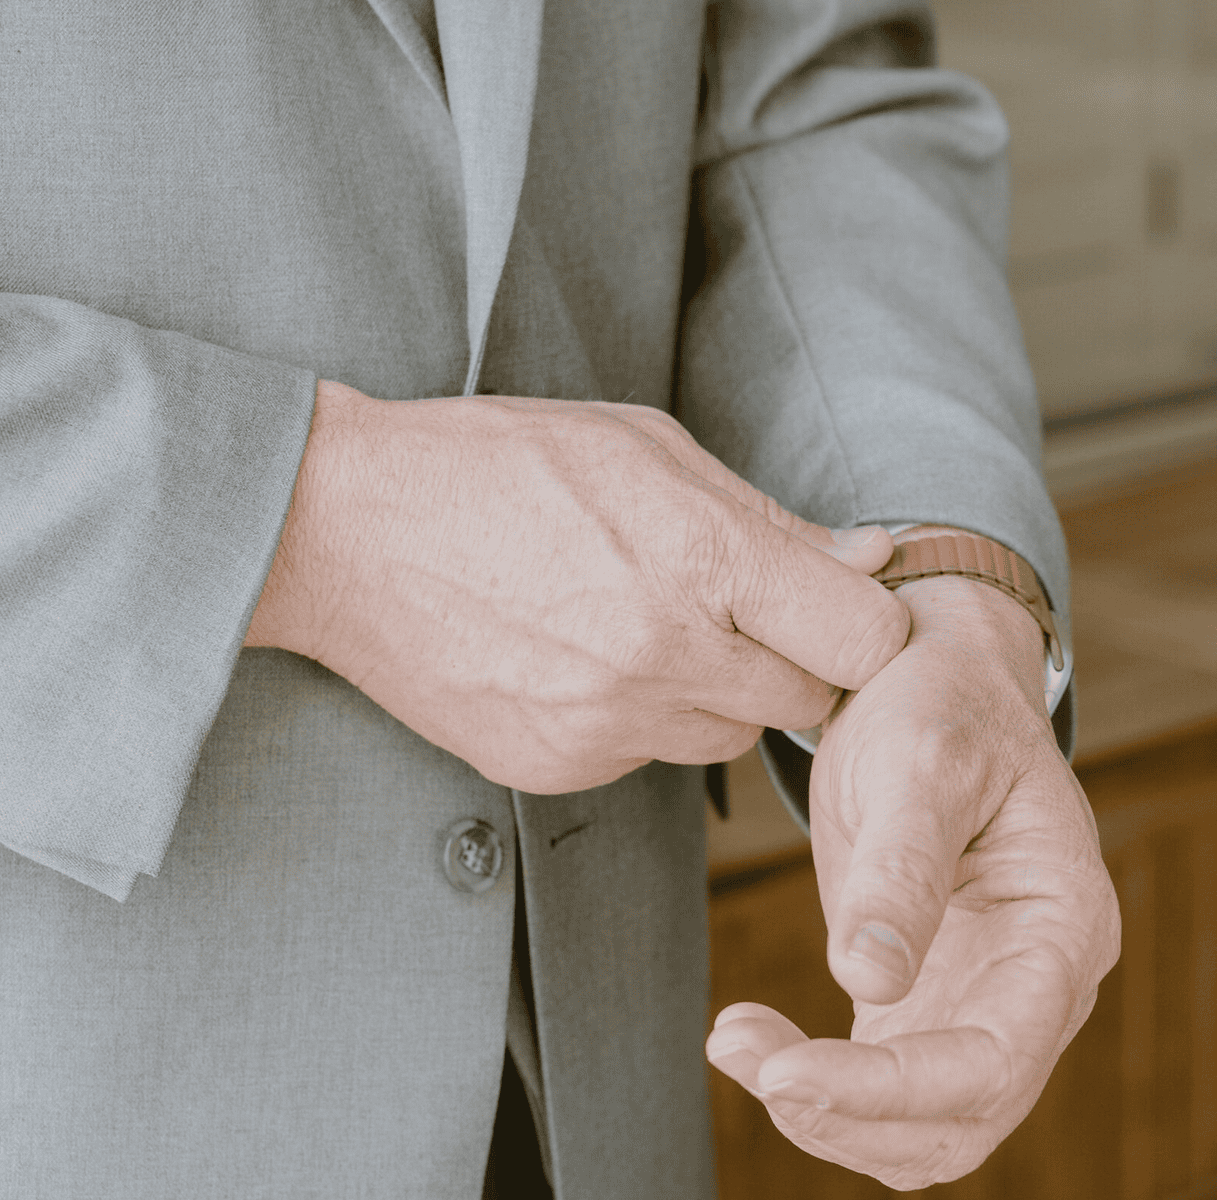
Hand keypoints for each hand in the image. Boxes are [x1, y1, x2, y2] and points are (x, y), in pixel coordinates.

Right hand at [246, 380, 908, 792]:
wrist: (344, 529)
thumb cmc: (505, 465)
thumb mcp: (650, 450)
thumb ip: (771, 520)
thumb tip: (872, 560)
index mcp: (703, 556)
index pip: (864, 638)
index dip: (862, 624)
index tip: (834, 605)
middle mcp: (666, 651)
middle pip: (808, 699)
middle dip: (793, 658)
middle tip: (731, 608)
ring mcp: (608, 720)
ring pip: (730, 736)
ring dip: (716, 692)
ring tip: (643, 624)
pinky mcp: (559, 767)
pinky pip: (649, 756)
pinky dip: (640, 716)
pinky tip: (582, 657)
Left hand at [706, 558, 1120, 1188]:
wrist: (933, 678)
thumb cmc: (940, 704)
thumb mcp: (920, 762)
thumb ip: (901, 869)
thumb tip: (868, 984)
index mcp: (1066, 926)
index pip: (997, 1055)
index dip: (895, 1089)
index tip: (785, 1073)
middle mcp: (1043, 983)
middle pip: (966, 1116)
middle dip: (852, 1116)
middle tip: (744, 1054)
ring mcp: (991, 1001)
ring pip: (927, 1128)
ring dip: (831, 1118)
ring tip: (738, 1044)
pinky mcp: (932, 1005)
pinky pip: (887, 1093)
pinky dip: (823, 1093)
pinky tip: (753, 1039)